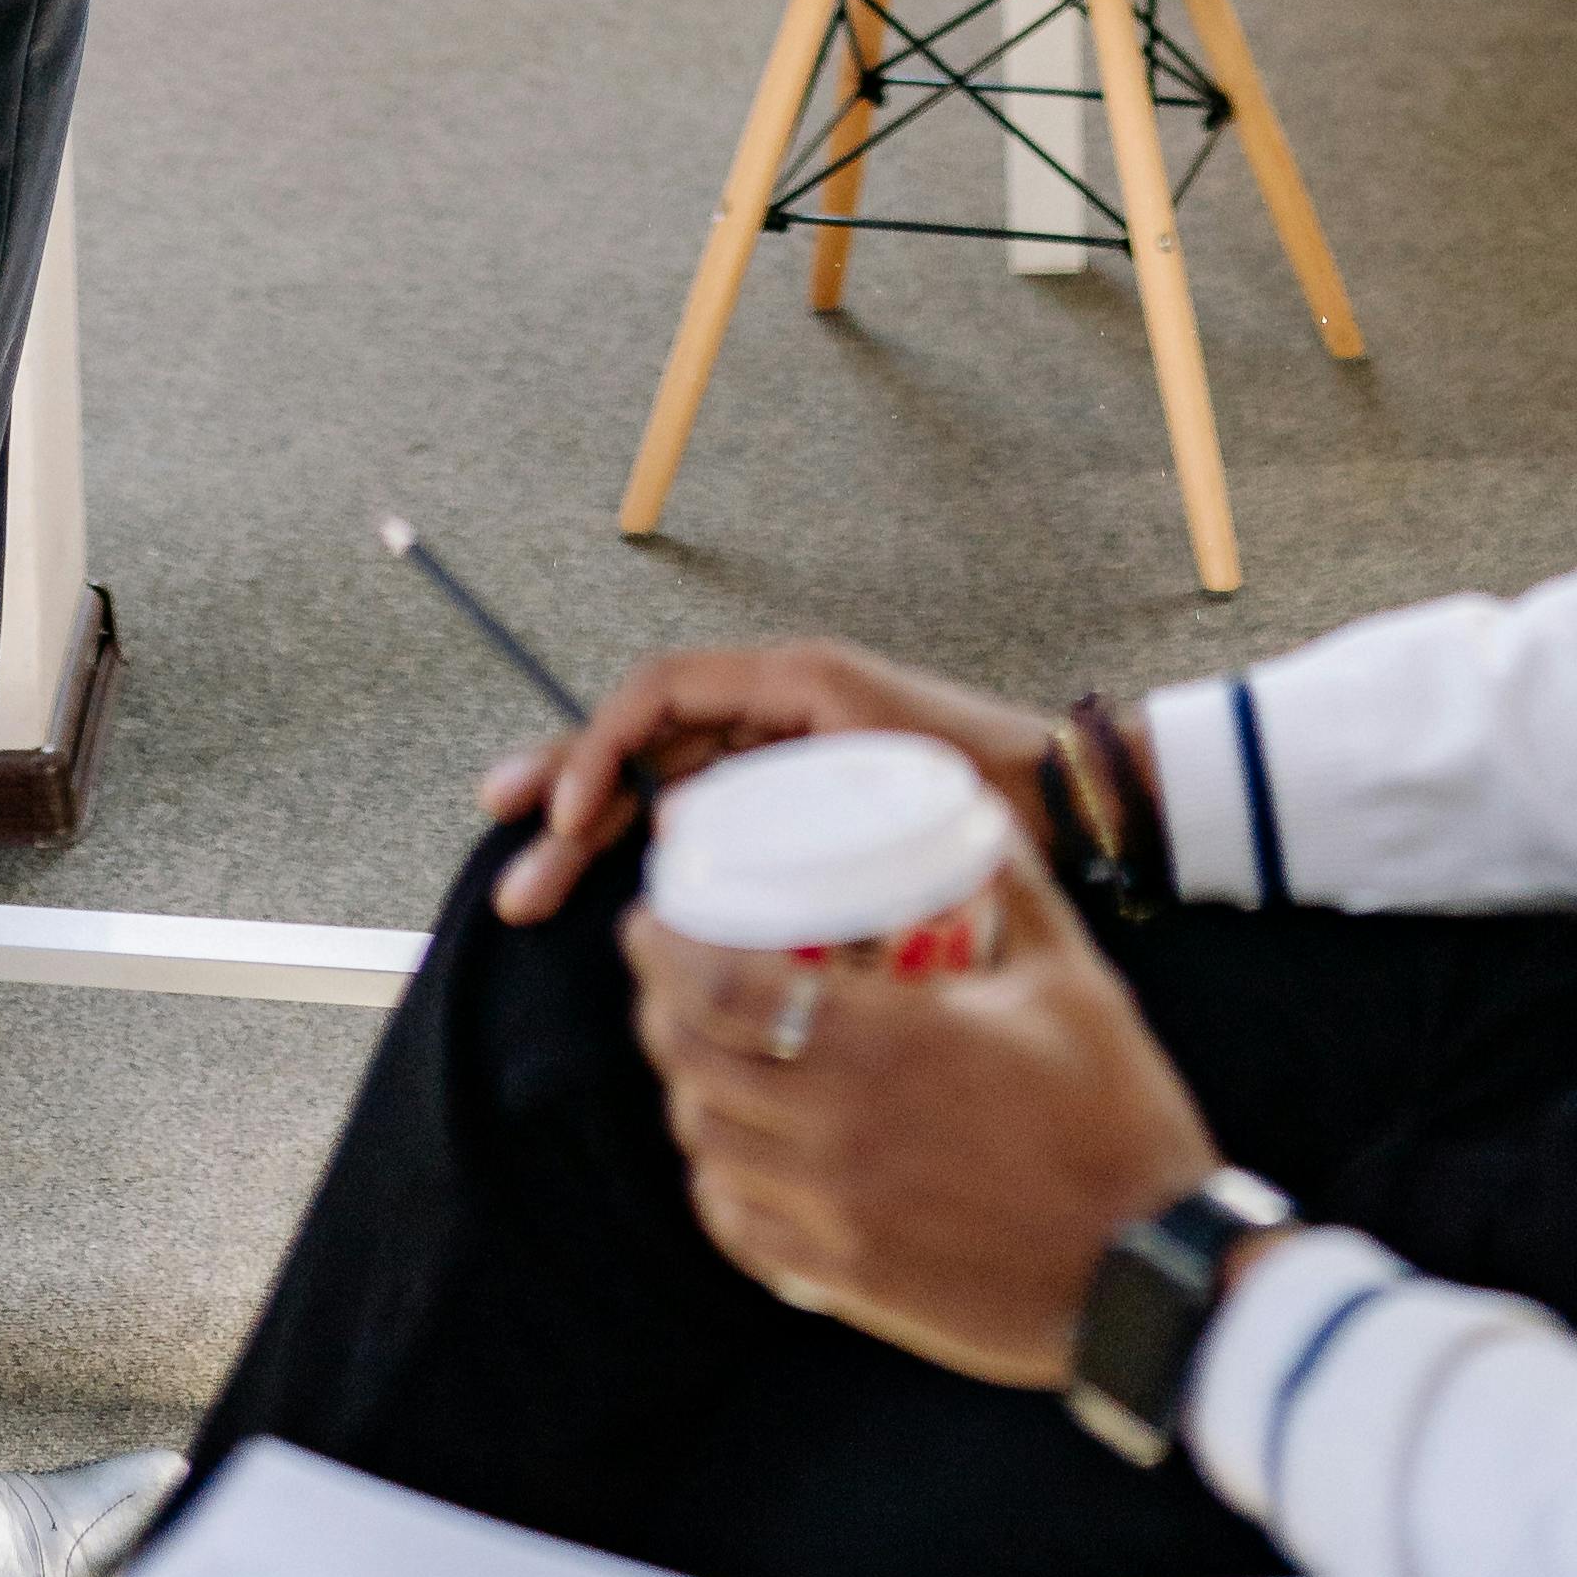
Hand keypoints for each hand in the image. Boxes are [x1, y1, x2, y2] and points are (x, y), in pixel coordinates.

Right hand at [485, 636, 1059, 922]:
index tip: (568, 817)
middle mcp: (776, 708)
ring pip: (659, 784)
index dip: (601, 748)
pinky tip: (612, 895)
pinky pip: (699, 816)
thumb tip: (670, 833)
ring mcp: (782, 758)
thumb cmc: (995, 783)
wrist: (1067, 802)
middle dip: (568, 793)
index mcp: (794, 681)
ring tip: (529, 886)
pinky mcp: (796, 806)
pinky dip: (646, 847)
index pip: (661, 693)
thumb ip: (795, 784)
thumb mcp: (892, 771)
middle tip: (508, 856)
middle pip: (644, 741)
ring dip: (592, 828)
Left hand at [626, 834, 1220, 1381]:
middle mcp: (840, 1134)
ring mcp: (837, 1217)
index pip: (724, 991)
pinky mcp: (849, 1280)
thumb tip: (969, 808)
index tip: (645, 917)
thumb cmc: (1117, 1115)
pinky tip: (732, 1156)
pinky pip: (740, 1231)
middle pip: (692, 1066)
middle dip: (660, 1011)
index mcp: (887, 1045)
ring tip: (697, 1054)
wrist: (1150, 1269)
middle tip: (664, 974)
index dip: (665, 951)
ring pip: (706, 1149)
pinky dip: (717, 1183)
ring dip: (685, 1092)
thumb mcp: (1071, 974)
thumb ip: (1011, 881)